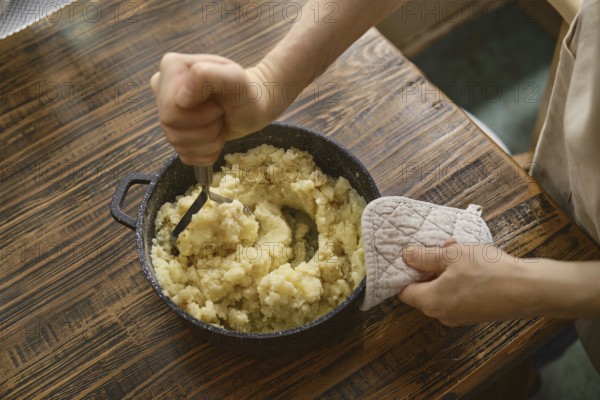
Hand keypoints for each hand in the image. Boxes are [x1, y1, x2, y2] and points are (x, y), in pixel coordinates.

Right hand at [150, 53, 273, 164]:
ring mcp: (166, 111)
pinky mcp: (175, 133)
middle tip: (220, 115)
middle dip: (205, 129)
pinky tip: (216, 136)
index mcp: (171, 67)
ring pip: (177, 143)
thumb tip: (180, 100)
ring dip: (208, 141)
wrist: (252, 108)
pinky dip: (206, 152)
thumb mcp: (234, 78)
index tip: (218, 104)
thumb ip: (208, 75)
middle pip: (170, 127)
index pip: (170, 110)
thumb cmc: (245, 90)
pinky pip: (184, 155)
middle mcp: (162, 87)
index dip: (199, 115)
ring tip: (220, 123)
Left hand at [399, 240, 532, 325]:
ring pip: (442, 291)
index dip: (406, 273)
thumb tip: (406, 257)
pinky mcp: (475, 314)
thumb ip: (425, 256)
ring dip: (446, 272)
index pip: (404, 292)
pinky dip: (460, 280)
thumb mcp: (451, 254)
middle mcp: (442, 315)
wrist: (528, 289)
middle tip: (441, 249)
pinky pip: (458, 296)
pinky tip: (473, 263)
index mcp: (431, 302)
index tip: (415, 258)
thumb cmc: (488, 270)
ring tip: (459, 251)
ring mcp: (459, 317)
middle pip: (423, 291)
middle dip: (429, 269)